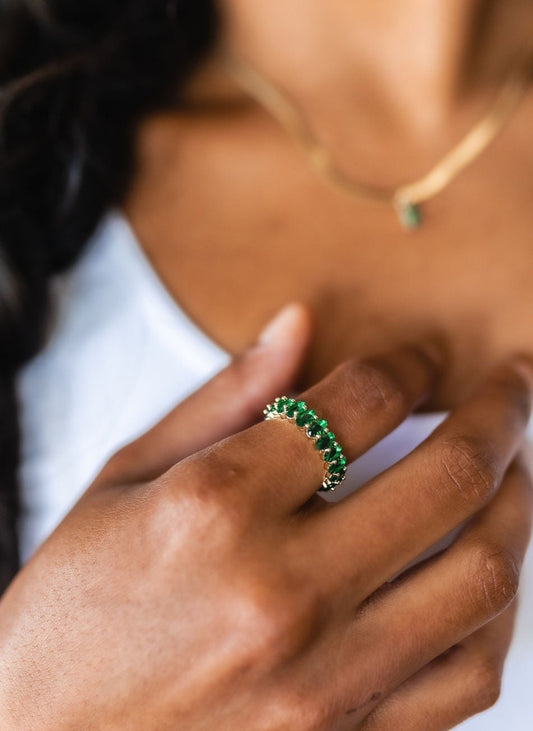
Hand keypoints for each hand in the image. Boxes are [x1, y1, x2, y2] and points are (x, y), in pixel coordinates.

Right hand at [0, 306, 530, 730]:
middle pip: (450, 476)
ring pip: (485, 574)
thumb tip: (297, 324)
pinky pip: (469, 674)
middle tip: (513, 385)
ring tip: (513, 467)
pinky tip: (486, 568)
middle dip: (500, 411)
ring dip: (518, 503)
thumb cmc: (70, 615)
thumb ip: (222, 398)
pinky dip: (497, 609)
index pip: (362, 403)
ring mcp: (326, 678)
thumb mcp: (124, 481)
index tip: (424, 358)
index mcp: (218, 507)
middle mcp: (283, 591)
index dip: (410, 364)